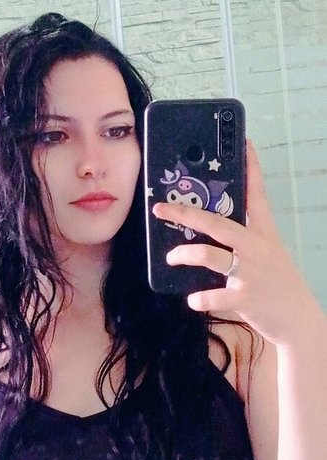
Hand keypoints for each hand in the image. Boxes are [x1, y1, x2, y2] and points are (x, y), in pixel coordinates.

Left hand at [152, 140, 317, 345]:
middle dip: (187, 213)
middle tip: (161, 208)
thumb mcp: (267, 253)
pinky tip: (192, 299)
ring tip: (171, 257)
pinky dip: (200, 298)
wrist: (298, 317)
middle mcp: (256, 248)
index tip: (244, 142)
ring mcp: (250, 273)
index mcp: (263, 233)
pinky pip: (216, 297)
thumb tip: (212, 227)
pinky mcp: (245, 298)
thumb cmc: (277, 283)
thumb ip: (245, 238)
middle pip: (218, 223)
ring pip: (211, 256)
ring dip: (185, 255)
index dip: (250, 167)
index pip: (256, 194)